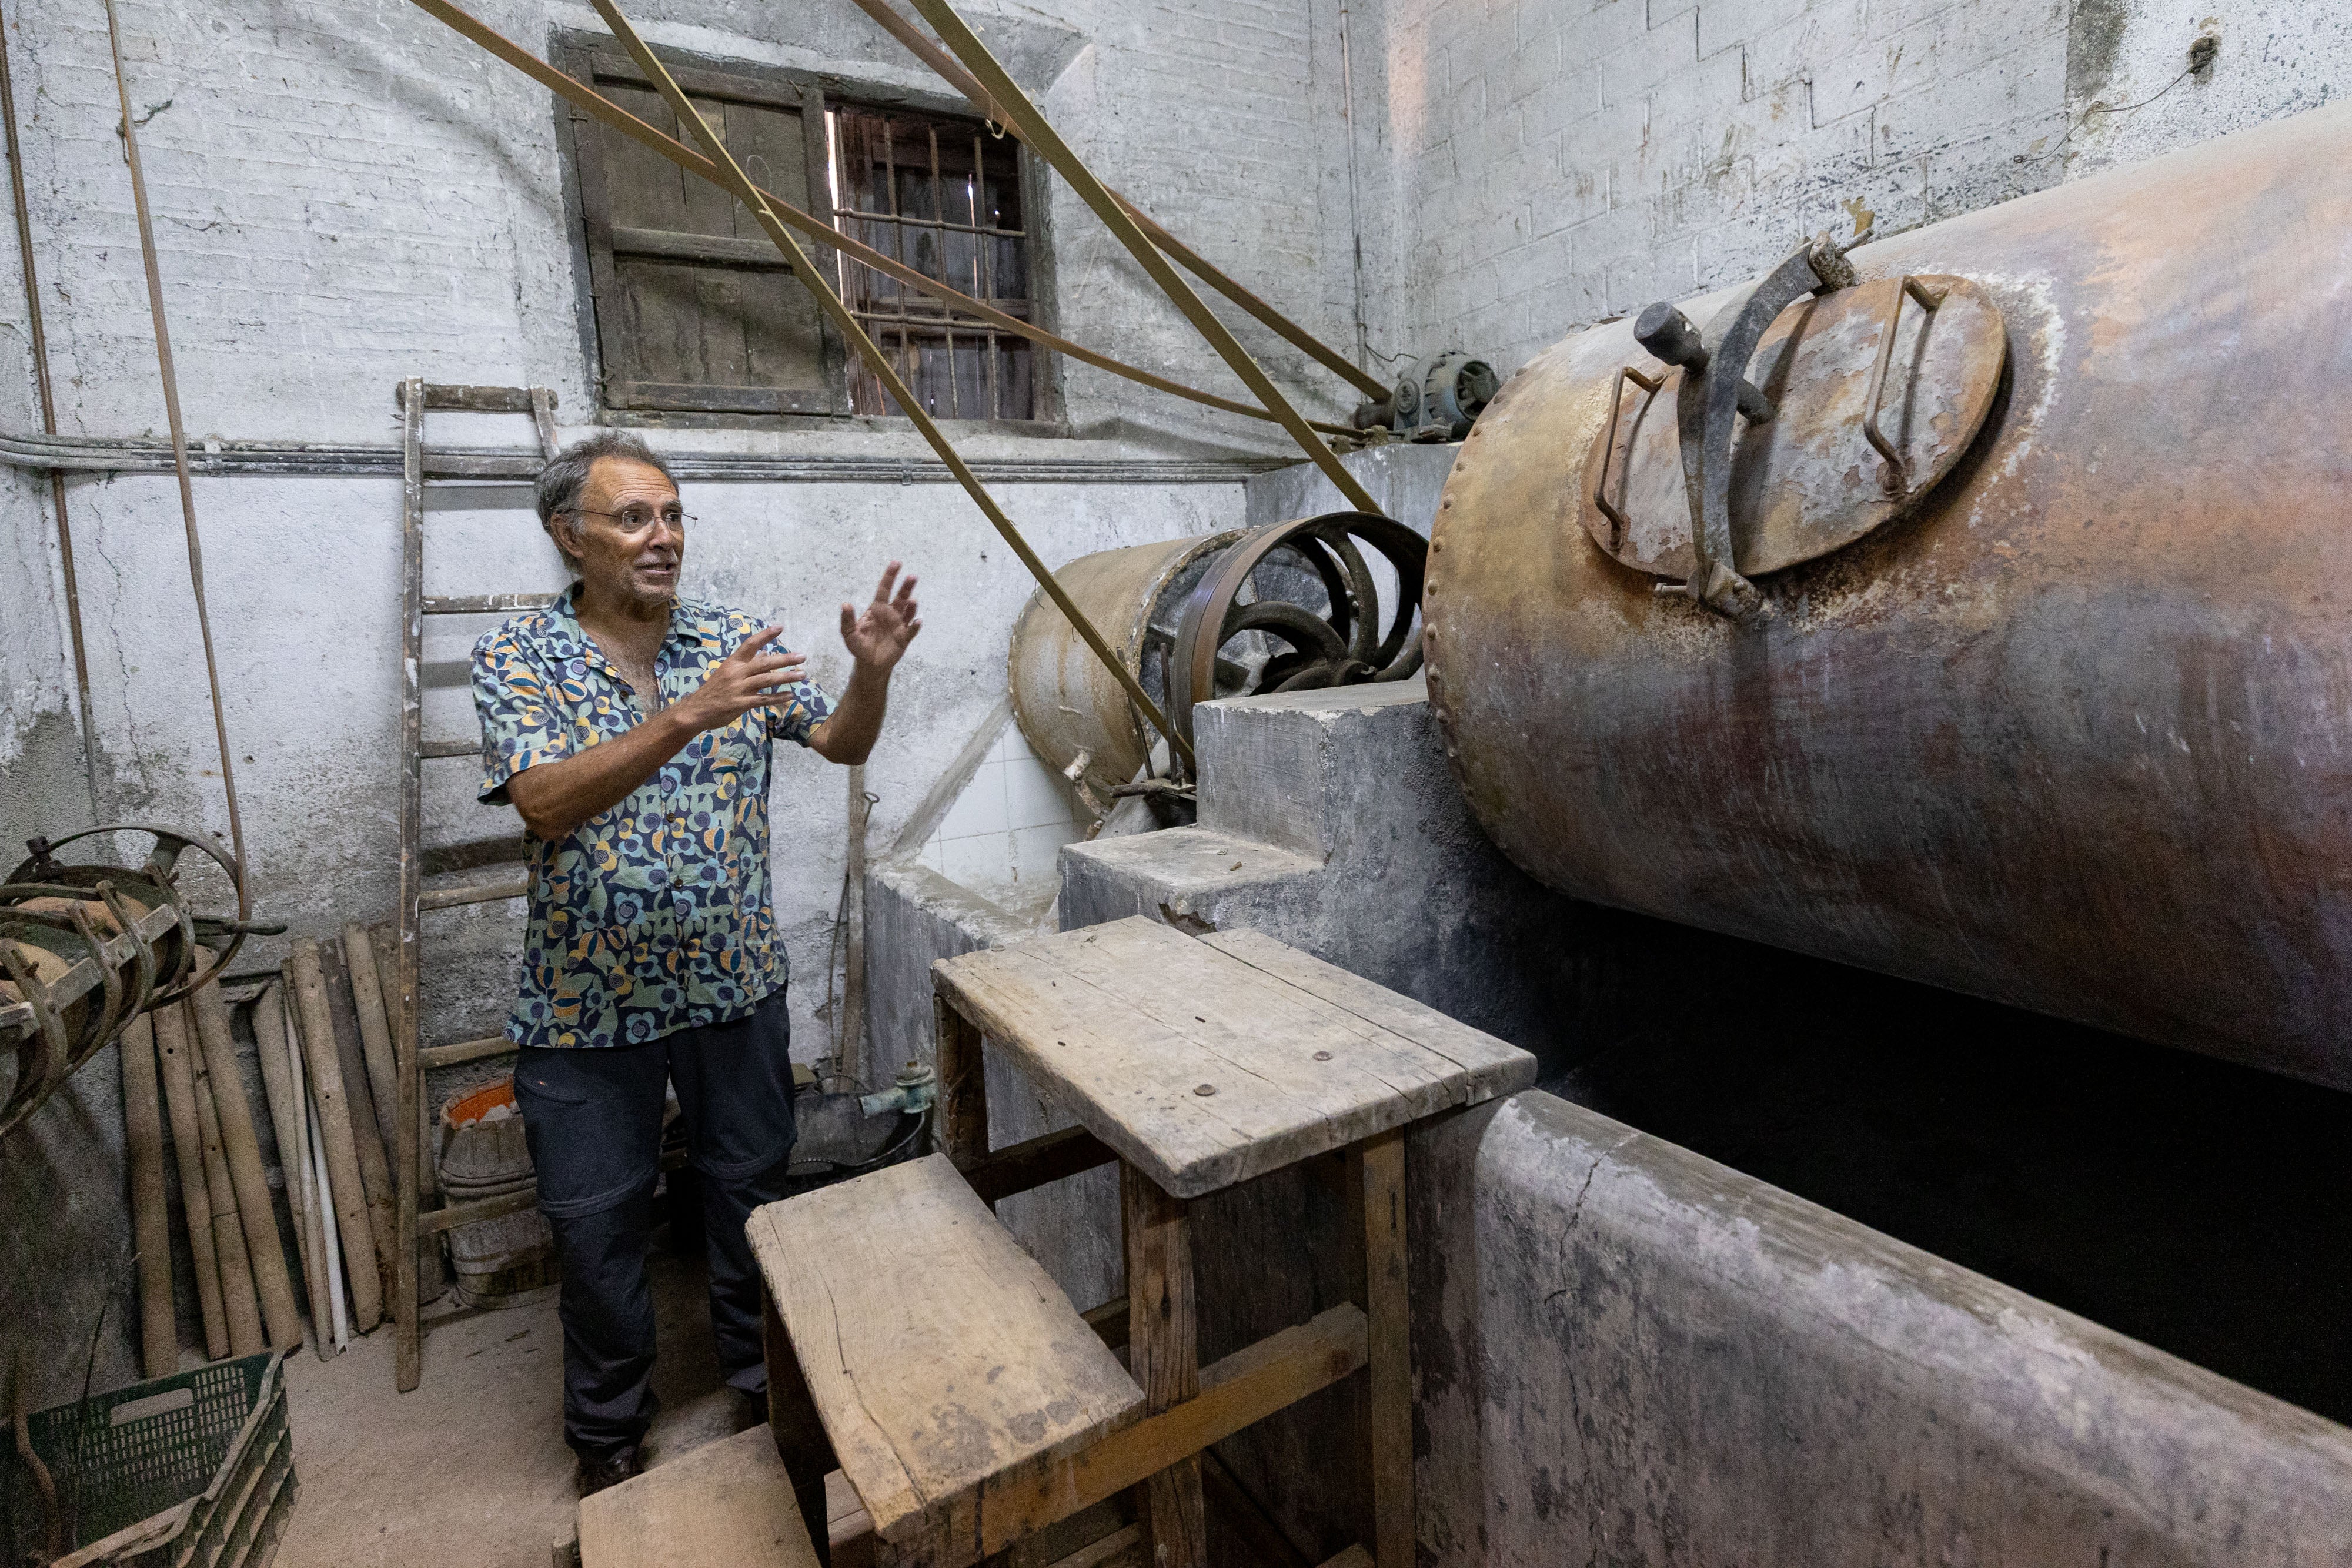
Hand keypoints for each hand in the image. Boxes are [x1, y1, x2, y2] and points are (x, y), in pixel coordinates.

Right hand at [675, 626, 807, 733]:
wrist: (696, 711)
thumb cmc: (714, 690)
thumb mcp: (728, 672)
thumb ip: (747, 663)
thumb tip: (766, 652)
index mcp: (733, 662)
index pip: (750, 644)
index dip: (765, 635)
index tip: (780, 627)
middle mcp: (736, 673)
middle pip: (764, 663)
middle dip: (785, 659)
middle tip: (803, 656)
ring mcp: (739, 688)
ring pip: (767, 680)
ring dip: (786, 677)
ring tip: (802, 675)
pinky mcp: (741, 704)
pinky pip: (763, 699)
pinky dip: (778, 697)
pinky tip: (790, 695)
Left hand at [840, 561, 920, 672]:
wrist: (869, 664)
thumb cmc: (859, 646)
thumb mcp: (849, 633)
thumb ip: (847, 619)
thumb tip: (845, 604)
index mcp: (877, 609)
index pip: (884, 589)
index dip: (890, 576)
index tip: (897, 563)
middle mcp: (890, 614)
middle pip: (900, 597)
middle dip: (906, 587)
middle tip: (912, 577)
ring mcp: (899, 625)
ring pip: (908, 612)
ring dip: (912, 606)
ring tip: (912, 601)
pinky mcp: (904, 638)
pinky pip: (911, 630)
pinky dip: (915, 626)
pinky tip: (918, 622)